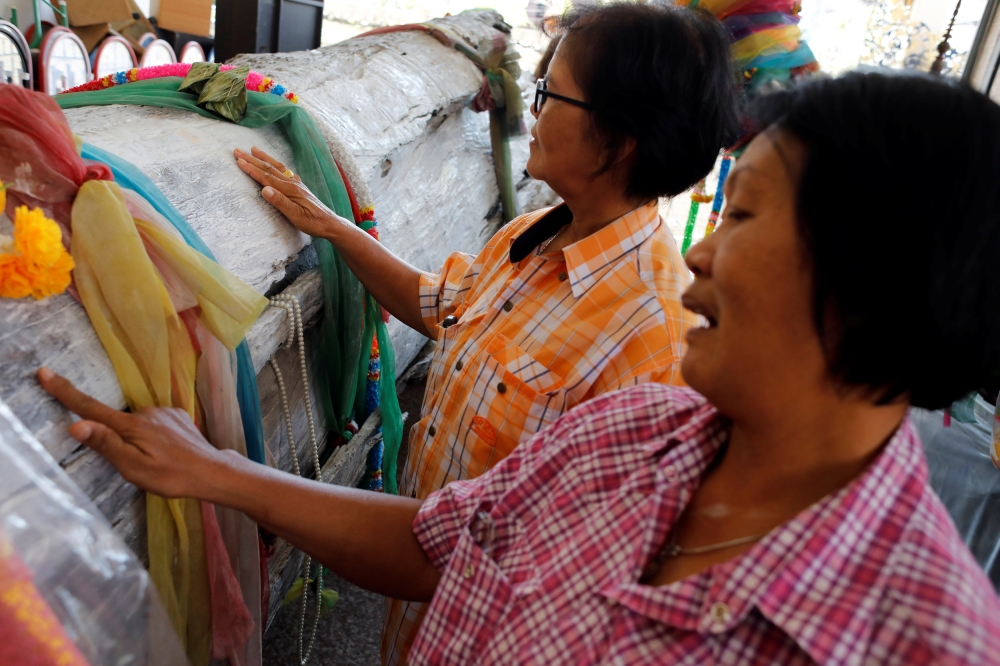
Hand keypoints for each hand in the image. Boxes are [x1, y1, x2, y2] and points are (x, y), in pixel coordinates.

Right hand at [37, 367, 228, 498]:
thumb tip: (77, 425)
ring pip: (139, 425)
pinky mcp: (178, 415)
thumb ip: (106, 444)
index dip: (65, 392)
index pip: (90, 408)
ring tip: (158, 461)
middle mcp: (146, 411)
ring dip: (140, 440)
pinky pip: (156, 424)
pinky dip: (155, 437)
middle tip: (141, 464)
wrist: (211, 472)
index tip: (44, 372)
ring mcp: (164, 411)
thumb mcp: (133, 466)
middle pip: (117, 422)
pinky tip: (168, 452)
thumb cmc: (170, 475)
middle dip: (120, 440)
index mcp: (130, 425)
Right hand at [235, 146, 348, 237]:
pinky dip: (276, 165)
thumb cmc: (313, 223)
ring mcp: (297, 184)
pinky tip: (275, 164)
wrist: (330, 224)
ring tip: (253, 149)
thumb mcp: (296, 216)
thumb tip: (264, 189)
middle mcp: (293, 183)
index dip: (252, 169)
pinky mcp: (300, 188)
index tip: (239, 161)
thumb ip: (280, 202)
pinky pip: (285, 172)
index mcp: (290, 190)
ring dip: (264, 158)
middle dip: (253, 159)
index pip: (266, 177)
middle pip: (269, 169)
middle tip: (237, 151)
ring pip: (277, 168)